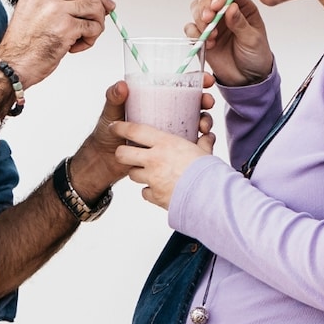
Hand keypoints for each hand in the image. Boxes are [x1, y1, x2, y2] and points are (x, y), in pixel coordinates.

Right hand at [0, 0, 114, 89]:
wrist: (13, 63)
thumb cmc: (25, 42)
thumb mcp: (37, 10)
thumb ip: (59, 0)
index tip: (104, 3)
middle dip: (100, 9)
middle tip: (99, 22)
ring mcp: (56, 9)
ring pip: (95, 9)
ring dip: (95, 26)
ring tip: (82, 38)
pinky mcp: (66, 27)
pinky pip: (93, 28)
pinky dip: (90, 40)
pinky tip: (75, 47)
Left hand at [83, 76, 217, 209]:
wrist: (210, 196)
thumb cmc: (209, 171)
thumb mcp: (205, 152)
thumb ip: (203, 143)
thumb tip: (207, 136)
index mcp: (165, 143)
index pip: (134, 131)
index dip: (120, 127)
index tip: (113, 126)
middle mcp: (154, 160)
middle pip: (123, 154)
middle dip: (121, 153)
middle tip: (125, 153)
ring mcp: (152, 179)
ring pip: (133, 174)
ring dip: (139, 173)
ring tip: (150, 173)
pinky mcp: (155, 196)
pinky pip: (146, 192)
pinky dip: (151, 191)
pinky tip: (161, 190)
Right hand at [185, 0, 273, 86]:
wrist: (247, 78)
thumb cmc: (255, 56)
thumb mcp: (253, 40)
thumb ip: (241, 23)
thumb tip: (231, 7)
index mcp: (242, 7)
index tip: (216, 6)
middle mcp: (225, 11)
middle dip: (205, 4)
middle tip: (207, 19)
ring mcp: (212, 22)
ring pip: (196, 8)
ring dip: (199, 19)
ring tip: (211, 36)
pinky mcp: (202, 35)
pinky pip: (190, 27)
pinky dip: (194, 34)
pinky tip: (209, 45)